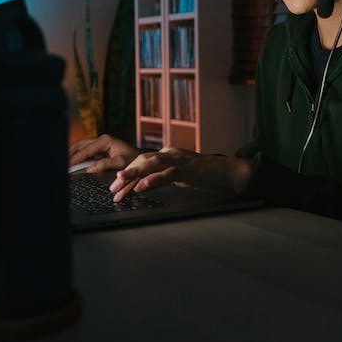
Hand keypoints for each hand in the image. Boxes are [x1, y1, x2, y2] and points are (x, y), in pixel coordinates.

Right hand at [68, 134, 139, 172]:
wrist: (140, 159)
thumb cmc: (133, 159)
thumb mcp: (120, 162)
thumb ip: (105, 164)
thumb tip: (90, 168)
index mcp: (105, 141)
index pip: (86, 150)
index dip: (75, 158)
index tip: (67, 164)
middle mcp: (101, 140)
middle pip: (80, 145)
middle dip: (69, 153)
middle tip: (59, 162)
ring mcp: (99, 144)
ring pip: (80, 147)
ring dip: (71, 154)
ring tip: (62, 162)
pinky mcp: (99, 150)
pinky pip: (84, 152)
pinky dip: (77, 156)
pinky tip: (70, 162)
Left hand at [108, 147, 252, 202]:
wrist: (228, 172)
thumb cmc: (204, 175)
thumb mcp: (178, 176)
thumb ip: (162, 176)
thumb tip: (142, 184)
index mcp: (167, 154)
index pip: (141, 161)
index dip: (127, 174)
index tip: (115, 188)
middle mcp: (171, 153)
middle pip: (142, 160)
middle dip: (126, 174)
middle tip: (113, 188)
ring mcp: (181, 159)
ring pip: (153, 163)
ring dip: (135, 172)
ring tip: (121, 181)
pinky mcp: (190, 169)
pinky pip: (169, 173)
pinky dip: (155, 179)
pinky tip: (144, 186)